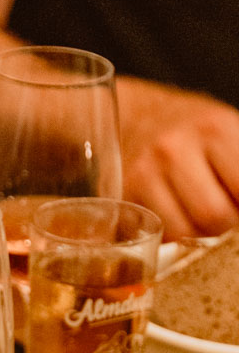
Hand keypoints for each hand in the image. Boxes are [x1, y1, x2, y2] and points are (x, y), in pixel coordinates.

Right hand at [124, 98, 238, 238]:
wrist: (143, 119)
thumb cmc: (196, 131)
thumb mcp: (231, 134)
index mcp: (214, 129)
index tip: (238, 202)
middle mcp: (175, 148)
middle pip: (214, 215)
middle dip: (227, 223)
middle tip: (226, 212)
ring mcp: (145, 173)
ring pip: (184, 232)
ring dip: (200, 232)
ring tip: (201, 215)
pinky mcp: (125, 194)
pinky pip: (160, 233)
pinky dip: (174, 233)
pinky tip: (179, 215)